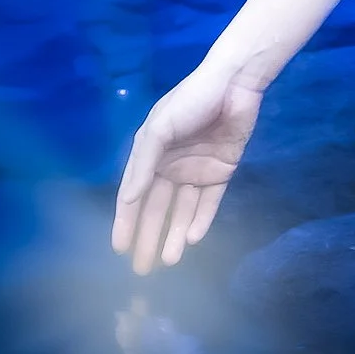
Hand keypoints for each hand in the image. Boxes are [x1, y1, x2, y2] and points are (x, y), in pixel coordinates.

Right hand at [111, 61, 263, 273]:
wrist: (235, 84)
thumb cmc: (191, 101)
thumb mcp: (159, 128)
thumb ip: (143, 165)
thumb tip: (126, 200)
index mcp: (151, 154)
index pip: (134, 195)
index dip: (125, 222)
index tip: (119, 249)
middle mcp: (171, 166)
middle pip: (157, 208)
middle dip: (149, 237)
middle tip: (143, 269)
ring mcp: (197, 170)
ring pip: (183, 210)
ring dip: (174, 234)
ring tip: (168, 261)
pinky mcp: (222, 171)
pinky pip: (209, 202)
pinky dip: (201, 220)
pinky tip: (192, 239)